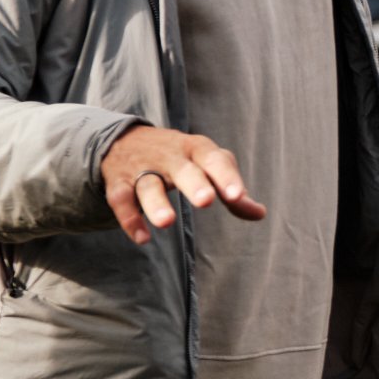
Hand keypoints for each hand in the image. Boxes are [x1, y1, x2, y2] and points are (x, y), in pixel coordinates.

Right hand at [101, 124, 265, 244]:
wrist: (126, 139)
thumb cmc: (181, 158)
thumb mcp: (208, 166)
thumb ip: (233, 190)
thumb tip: (259, 214)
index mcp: (197, 149)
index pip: (214, 160)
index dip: (226, 177)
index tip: (238, 196)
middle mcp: (170, 156)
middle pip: (183, 169)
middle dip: (194, 184)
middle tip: (206, 201)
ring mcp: (142, 168)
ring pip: (148, 184)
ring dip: (155, 203)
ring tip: (167, 222)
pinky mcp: (118, 181)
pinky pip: (120, 199)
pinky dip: (129, 219)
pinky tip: (143, 239)